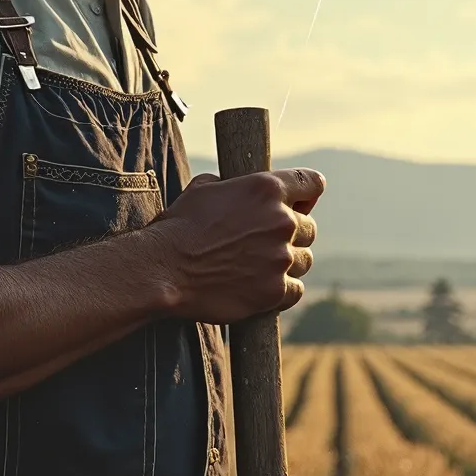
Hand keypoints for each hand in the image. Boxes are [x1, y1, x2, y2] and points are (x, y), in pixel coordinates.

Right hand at [142, 168, 324, 321]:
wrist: (163, 269)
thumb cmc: (178, 227)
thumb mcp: (203, 188)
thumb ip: (232, 185)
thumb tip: (236, 187)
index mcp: (266, 189)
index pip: (313, 183)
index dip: (307, 194)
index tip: (300, 204)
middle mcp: (281, 221)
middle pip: (309, 228)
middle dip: (291, 234)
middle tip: (266, 243)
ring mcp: (280, 258)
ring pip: (304, 260)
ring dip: (287, 263)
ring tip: (260, 266)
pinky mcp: (274, 291)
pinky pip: (296, 290)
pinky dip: (283, 290)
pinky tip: (261, 287)